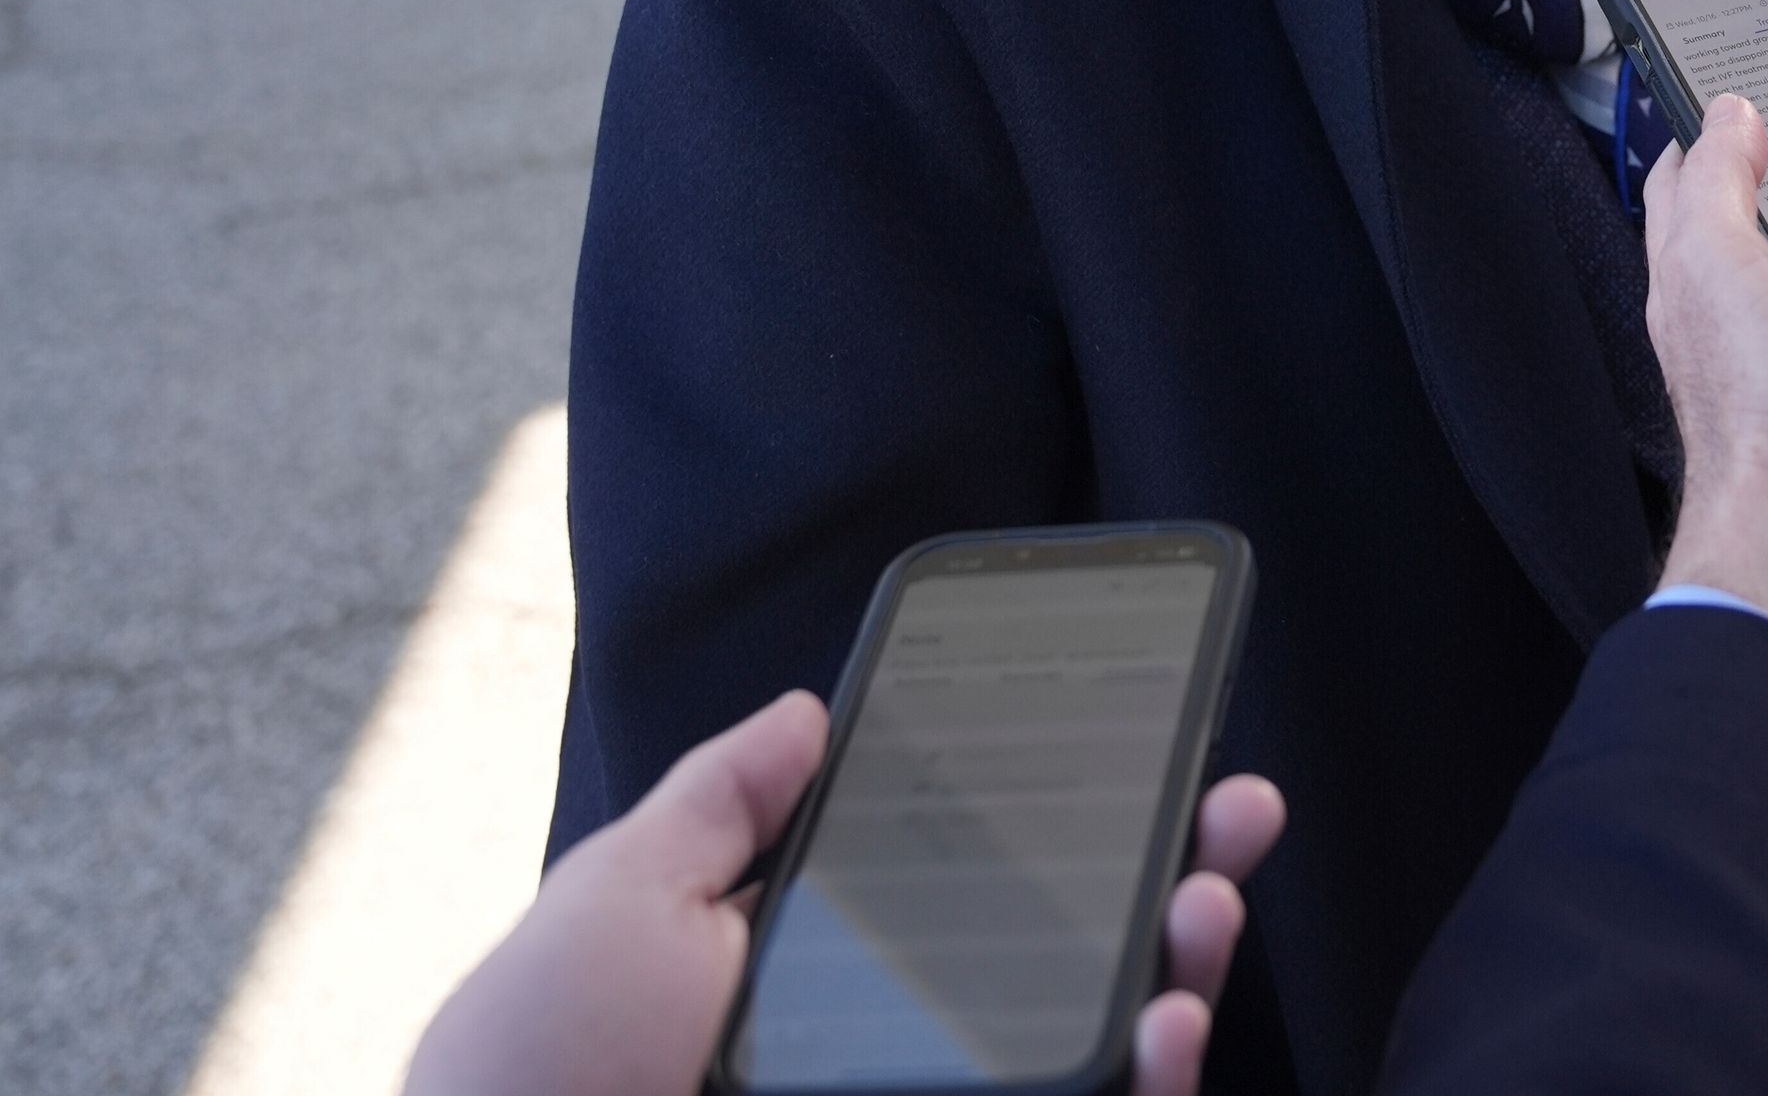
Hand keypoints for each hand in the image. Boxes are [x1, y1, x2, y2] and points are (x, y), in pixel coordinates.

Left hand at [405, 697, 1287, 1095]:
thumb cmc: (533, 1077)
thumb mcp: (619, 904)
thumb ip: (721, 802)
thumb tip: (810, 710)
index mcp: (831, 972)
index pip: (984, 884)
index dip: (1075, 815)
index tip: (1147, 742)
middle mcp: (906, 1048)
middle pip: (1077, 957)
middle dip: (1177, 873)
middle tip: (1234, 810)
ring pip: (1109, 1046)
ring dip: (1185, 967)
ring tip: (1203, 904)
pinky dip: (1156, 1079)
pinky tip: (1168, 1029)